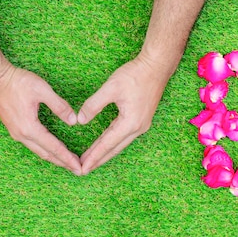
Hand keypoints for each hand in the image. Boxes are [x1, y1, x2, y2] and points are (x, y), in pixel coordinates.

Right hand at [0, 64, 82, 174]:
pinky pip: (32, 145)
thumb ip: (59, 106)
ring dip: (53, 157)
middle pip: (46, 154)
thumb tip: (74, 121)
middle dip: (63, 162)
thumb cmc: (16, 82)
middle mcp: (21, 135)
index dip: (68, 158)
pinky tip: (50, 149)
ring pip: (38, 150)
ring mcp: (16, 133)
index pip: (54, 148)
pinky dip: (44, 150)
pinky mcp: (13, 128)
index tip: (79, 168)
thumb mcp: (42, 90)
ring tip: (67, 162)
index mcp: (29, 128)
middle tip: (78, 170)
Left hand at [77, 55, 171, 173]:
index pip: (107, 144)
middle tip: (82, 170)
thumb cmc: (135, 75)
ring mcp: (141, 125)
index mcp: (130, 123)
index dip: (93, 156)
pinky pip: (123, 136)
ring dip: (104, 153)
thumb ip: (94, 105)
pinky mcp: (141, 119)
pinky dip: (112, 143)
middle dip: (98, 160)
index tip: (82, 168)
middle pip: (114, 149)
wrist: (157, 66)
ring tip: (90, 160)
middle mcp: (138, 128)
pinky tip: (104, 145)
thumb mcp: (110, 87)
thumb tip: (80, 120)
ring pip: (119, 144)